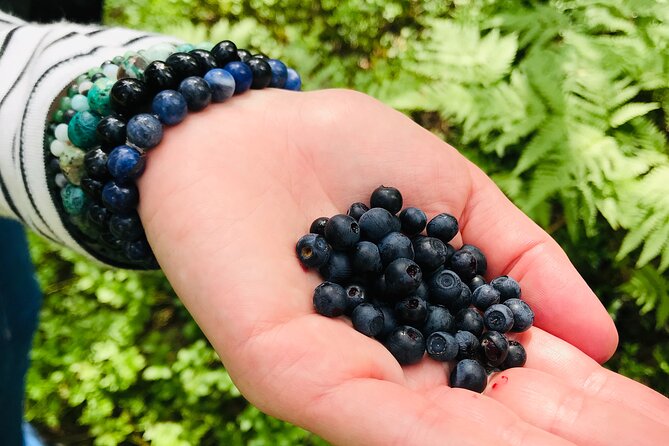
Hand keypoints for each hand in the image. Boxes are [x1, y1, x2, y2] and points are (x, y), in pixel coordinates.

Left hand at [138, 89, 668, 444]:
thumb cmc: (340, 152)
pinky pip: (378, 417)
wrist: (237, 131)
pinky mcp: (291, 374)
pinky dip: (450, 436)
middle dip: (574, 432)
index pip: (523, 377)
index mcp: (432, 325)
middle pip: (493, 416)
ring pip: (448, 431)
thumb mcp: (456, 198)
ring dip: (532, 445)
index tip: (654, 422)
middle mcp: (393, 365)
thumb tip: (601, 339)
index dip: (591, 400)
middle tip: (654, 445)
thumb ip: (522, 262)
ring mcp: (342, 376)